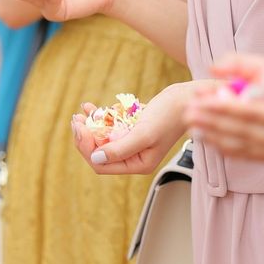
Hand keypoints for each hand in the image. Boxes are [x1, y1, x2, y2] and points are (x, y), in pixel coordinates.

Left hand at [71, 83, 195, 174]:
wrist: (187, 99)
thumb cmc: (170, 116)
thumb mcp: (144, 133)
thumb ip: (120, 149)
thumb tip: (96, 158)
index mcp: (138, 164)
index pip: (102, 164)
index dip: (87, 148)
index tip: (81, 128)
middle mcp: (134, 156)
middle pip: (99, 152)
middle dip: (85, 136)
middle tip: (76, 119)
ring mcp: (132, 142)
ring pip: (102, 138)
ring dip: (90, 125)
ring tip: (82, 112)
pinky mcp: (132, 128)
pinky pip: (110, 126)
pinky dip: (100, 116)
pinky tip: (90, 107)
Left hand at [184, 53, 263, 160]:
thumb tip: (253, 83)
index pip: (252, 112)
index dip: (223, 107)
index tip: (201, 100)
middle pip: (241, 131)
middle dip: (211, 121)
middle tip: (187, 112)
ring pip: (241, 146)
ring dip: (213, 136)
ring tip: (190, 126)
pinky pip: (248, 156)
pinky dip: (226, 149)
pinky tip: (208, 141)